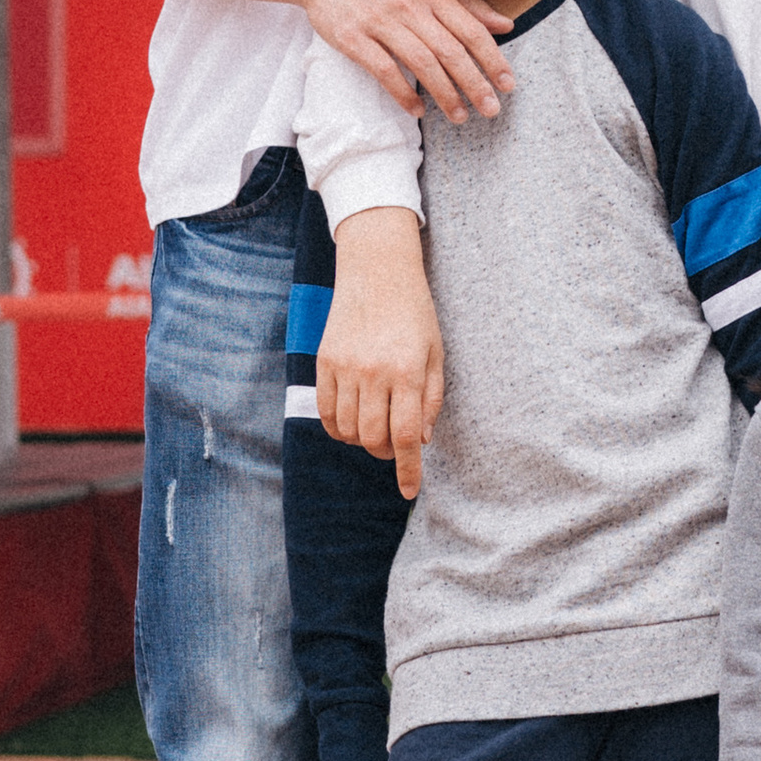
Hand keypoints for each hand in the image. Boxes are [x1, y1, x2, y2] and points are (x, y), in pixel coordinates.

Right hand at [293, 0, 511, 121]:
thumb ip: (465, 4)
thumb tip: (506, 25)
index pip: (470, 29)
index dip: (492, 58)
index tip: (508, 84)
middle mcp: (409, 6)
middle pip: (450, 50)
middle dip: (475, 83)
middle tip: (491, 109)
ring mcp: (380, 21)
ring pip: (421, 63)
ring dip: (444, 94)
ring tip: (460, 116)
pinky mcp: (353, 37)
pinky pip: (384, 70)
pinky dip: (403, 93)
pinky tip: (418, 110)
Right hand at [319, 209, 443, 497]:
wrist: (377, 269)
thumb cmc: (414, 312)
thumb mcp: (436, 353)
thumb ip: (430, 399)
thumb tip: (421, 440)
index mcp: (408, 371)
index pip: (407, 435)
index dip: (409, 469)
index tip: (410, 491)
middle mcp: (374, 372)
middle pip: (373, 439)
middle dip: (386, 453)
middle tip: (396, 446)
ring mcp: (345, 367)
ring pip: (347, 430)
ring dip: (362, 441)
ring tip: (375, 429)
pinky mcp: (324, 361)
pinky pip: (325, 411)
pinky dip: (337, 427)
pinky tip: (350, 423)